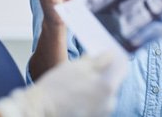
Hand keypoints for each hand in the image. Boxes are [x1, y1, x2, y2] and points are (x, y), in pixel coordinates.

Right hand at [0, 53, 127, 116]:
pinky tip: (77, 91)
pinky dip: (91, 96)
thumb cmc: (57, 87)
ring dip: (97, 84)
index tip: (110, 52)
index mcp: (108, 87)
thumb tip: (111, 54)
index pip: (122, 68)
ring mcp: (101, 114)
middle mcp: (109, 103)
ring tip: (79, 80)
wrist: (39, 110)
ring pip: (104, 92)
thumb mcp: (79, 65)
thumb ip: (100, 59)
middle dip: (104, 71)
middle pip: (113, 81)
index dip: (116, 58)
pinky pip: (97, 103)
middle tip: (90, 64)